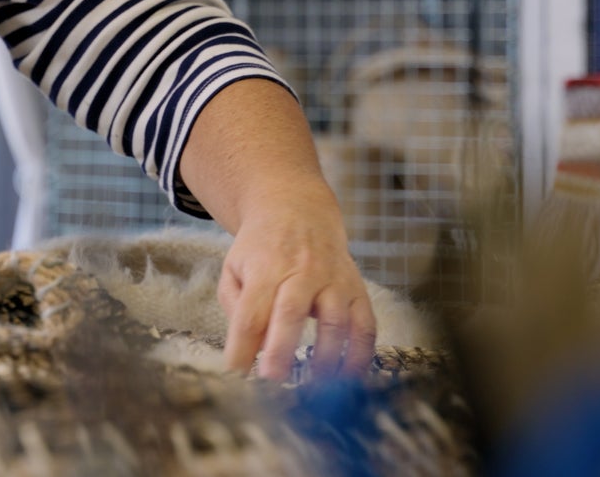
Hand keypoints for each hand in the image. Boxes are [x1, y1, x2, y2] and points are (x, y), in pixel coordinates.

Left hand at [216, 191, 376, 379]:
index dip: (242, 349)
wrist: (298, 210)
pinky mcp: (357, 288)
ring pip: (335, 322)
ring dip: (325, 359)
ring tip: (313, 390)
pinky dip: (360, 354)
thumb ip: (237, 309)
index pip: (250, 314)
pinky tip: (349, 378)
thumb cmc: (261, 250)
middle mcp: (301, 272)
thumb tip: (250, 350)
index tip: (236, 377)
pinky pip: (365, 325)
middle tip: (273, 383)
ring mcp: (334, 280)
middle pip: (291, 313)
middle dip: (281, 351)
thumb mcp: (234, 269)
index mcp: (265, 269)